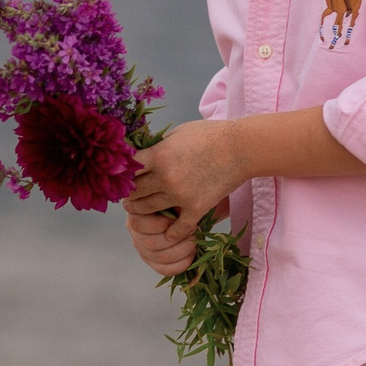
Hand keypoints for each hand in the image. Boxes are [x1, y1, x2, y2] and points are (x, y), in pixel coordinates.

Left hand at [126, 122, 246, 245]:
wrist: (242, 147)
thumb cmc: (210, 134)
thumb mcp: (178, 133)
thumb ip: (159, 146)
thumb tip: (142, 155)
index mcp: (158, 155)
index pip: (128, 170)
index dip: (122, 174)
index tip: (122, 178)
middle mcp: (165, 177)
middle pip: (134, 192)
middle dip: (128, 194)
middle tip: (126, 197)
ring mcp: (180, 195)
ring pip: (148, 209)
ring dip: (141, 211)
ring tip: (139, 209)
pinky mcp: (197, 208)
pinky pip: (178, 227)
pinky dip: (171, 232)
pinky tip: (167, 232)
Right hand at [127, 202, 207, 275]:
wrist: (183, 206)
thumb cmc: (177, 196)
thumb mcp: (172, 194)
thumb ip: (169, 199)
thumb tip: (178, 212)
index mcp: (135, 212)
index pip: (139, 224)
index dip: (163, 223)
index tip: (181, 216)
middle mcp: (135, 232)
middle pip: (150, 244)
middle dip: (177, 238)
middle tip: (193, 229)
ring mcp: (142, 248)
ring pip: (159, 257)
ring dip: (182, 250)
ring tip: (195, 240)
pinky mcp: (152, 260)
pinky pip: (165, 269)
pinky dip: (181, 264)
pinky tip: (192, 254)